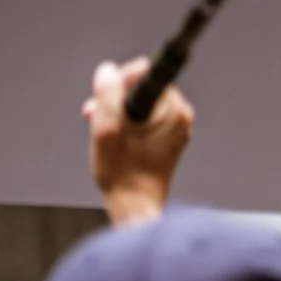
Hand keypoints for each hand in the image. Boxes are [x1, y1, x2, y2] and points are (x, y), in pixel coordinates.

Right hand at [83, 57, 194, 224]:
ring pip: (140, 104)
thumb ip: (106, 93)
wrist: (135, 208)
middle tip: (100, 119)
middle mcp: (180, 117)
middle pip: (141, 87)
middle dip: (116, 100)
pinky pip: (145, 120)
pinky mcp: (168, 140)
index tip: (106, 100)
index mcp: (173, 110)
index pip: (143, 71)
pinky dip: (128, 126)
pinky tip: (117, 141)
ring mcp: (176, 129)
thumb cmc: (124, 177)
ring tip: (106, 133)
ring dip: (119, 114)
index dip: (118, 82)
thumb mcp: (106, 129)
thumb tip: (108, 71)